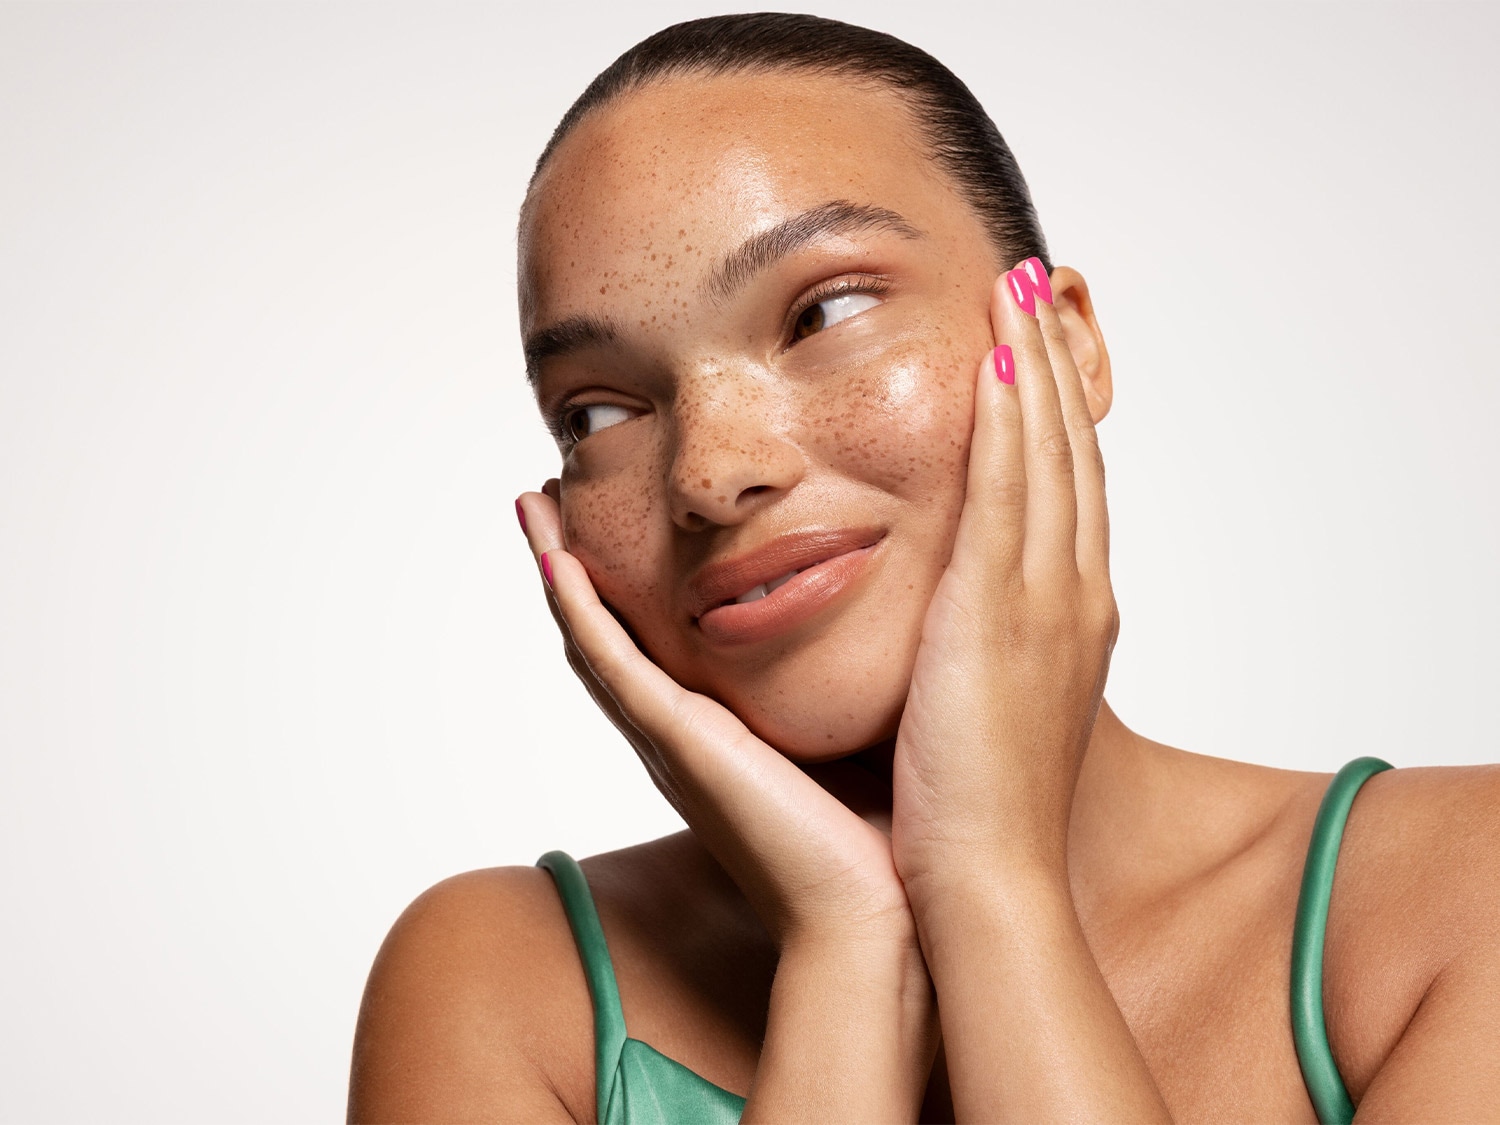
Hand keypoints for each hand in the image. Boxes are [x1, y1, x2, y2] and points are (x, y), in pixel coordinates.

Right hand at [517, 489, 916, 952]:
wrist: (870, 914)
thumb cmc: (874, 840)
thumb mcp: (851, 735)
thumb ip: (846, 684)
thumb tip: (886, 623)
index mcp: (713, 735)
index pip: (650, 647)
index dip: (619, 587)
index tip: (609, 523)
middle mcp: (675, 735)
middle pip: (602, 636)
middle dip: (569, 568)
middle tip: (545, 501)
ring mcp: (668, 738)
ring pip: (590, 639)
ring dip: (555, 571)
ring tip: (530, 507)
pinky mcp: (677, 743)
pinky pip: (610, 663)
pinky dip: (578, 610)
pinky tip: (555, 559)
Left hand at [891, 259, 1119, 897]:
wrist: (983, 878)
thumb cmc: (971, 807)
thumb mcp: (987, 704)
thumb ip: (978, 645)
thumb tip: (951, 616)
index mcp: (1069, 616)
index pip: (1067, 488)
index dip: (1057, 412)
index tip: (1035, 348)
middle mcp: (1074, 594)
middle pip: (1071, 453)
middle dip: (1056, 365)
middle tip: (1040, 286)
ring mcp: (1047, 600)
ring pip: (1048, 458)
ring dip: (1035, 368)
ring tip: (1019, 290)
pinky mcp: (1004, 613)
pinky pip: (1009, 496)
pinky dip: (1009, 426)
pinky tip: (996, 364)